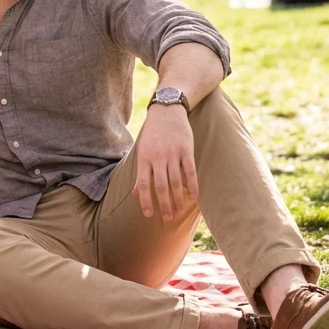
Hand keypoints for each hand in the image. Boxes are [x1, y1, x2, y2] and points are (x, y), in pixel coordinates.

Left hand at [131, 103, 197, 219]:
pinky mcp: (186, 150)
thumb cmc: (152, 133)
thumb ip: (140, 171)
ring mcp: (173, 153)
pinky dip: (192, 186)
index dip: (145, 200)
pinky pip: (190, 171)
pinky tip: (193, 197)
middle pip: (161, 186)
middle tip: (167, 218)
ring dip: (178, 198)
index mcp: (144, 157)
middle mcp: (158, 157)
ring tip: (179, 211)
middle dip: (164, 204)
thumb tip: (135, 193)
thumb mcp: (142, 149)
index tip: (148, 215)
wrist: (167, 110)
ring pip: (176, 181)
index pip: (143, 183)